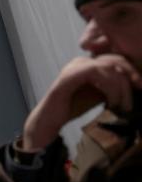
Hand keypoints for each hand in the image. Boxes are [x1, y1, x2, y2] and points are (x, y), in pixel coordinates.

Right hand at [22, 55, 141, 149]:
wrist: (49, 121)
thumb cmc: (73, 108)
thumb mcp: (99, 94)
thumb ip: (113, 86)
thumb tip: (134, 84)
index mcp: (88, 64)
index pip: (116, 59)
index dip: (131, 70)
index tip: (140, 86)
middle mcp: (81, 61)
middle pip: (115, 60)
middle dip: (130, 77)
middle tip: (136, 93)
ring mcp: (74, 67)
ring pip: (108, 67)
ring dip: (120, 87)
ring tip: (120, 105)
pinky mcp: (69, 76)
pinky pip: (96, 72)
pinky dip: (109, 87)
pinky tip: (109, 102)